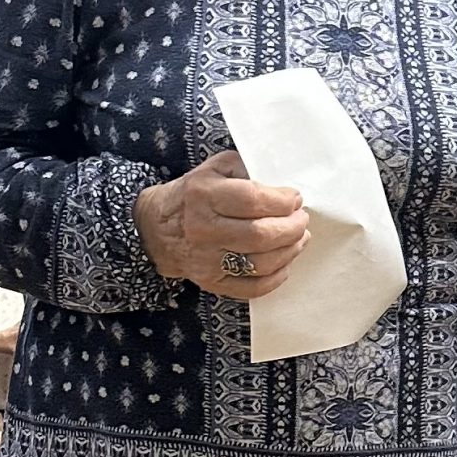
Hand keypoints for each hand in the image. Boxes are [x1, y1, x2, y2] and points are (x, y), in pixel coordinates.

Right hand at [135, 152, 309, 300]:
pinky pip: (253, 287)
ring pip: (261, 262)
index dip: (283, 201)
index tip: (295, 198)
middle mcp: (204, 229)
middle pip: (261, 234)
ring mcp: (208, 260)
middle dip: (292, 227)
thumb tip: (281, 186)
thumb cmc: (192, 196)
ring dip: (290, 250)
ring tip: (299, 238)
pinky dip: (277, 276)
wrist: (155, 229)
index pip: (253, 200)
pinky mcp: (212, 282)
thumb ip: (246, 170)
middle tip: (301, 219)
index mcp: (204, 195)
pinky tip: (285, 261)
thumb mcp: (214, 169)